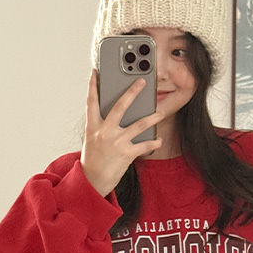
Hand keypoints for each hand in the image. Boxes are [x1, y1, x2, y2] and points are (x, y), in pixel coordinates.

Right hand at [80, 70, 162, 197]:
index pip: (91, 102)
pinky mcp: (127, 154)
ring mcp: (116, 142)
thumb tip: (118, 112)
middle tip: (142, 81)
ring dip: (153, 117)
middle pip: (120, 106)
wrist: (93, 181)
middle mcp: (104, 132)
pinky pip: (145, 145)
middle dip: (132, 92)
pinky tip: (159, 140)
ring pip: (139, 124)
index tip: (95, 72)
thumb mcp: (92, 139)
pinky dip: (154, 142)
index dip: (92, 86)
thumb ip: (102, 125)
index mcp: (93, 126)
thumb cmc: (94, 158)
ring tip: (160, 112)